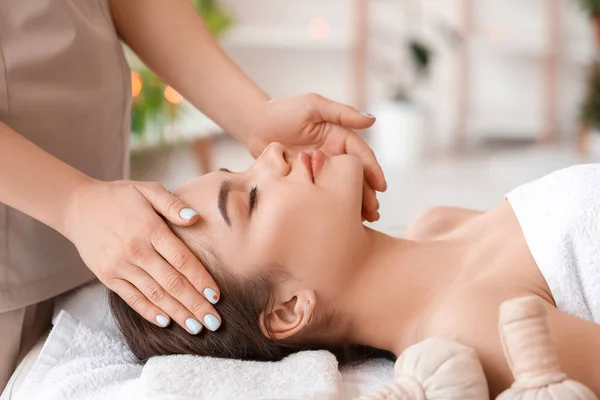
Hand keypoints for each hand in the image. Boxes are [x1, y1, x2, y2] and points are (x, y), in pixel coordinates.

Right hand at [62, 179, 220, 333]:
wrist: (78, 206)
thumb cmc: (120, 197)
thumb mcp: (148, 189)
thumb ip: (173, 205)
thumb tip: (195, 218)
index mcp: (150, 229)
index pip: (182, 260)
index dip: (201, 280)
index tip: (217, 297)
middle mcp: (136, 250)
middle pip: (172, 283)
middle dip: (195, 305)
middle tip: (214, 322)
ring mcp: (120, 266)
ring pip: (154, 295)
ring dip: (177, 313)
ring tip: (196, 327)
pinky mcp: (107, 277)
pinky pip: (132, 298)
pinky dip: (149, 311)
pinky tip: (166, 322)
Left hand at [250, 94, 385, 221]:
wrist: (254, 125)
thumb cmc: (283, 110)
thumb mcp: (314, 106)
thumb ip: (342, 113)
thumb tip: (371, 119)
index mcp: (339, 137)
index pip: (361, 156)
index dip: (373, 171)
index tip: (381, 187)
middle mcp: (333, 155)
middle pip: (355, 177)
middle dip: (367, 194)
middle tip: (374, 212)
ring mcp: (319, 171)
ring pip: (341, 188)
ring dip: (354, 204)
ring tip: (364, 221)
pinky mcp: (305, 183)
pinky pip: (321, 196)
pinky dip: (332, 207)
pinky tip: (340, 220)